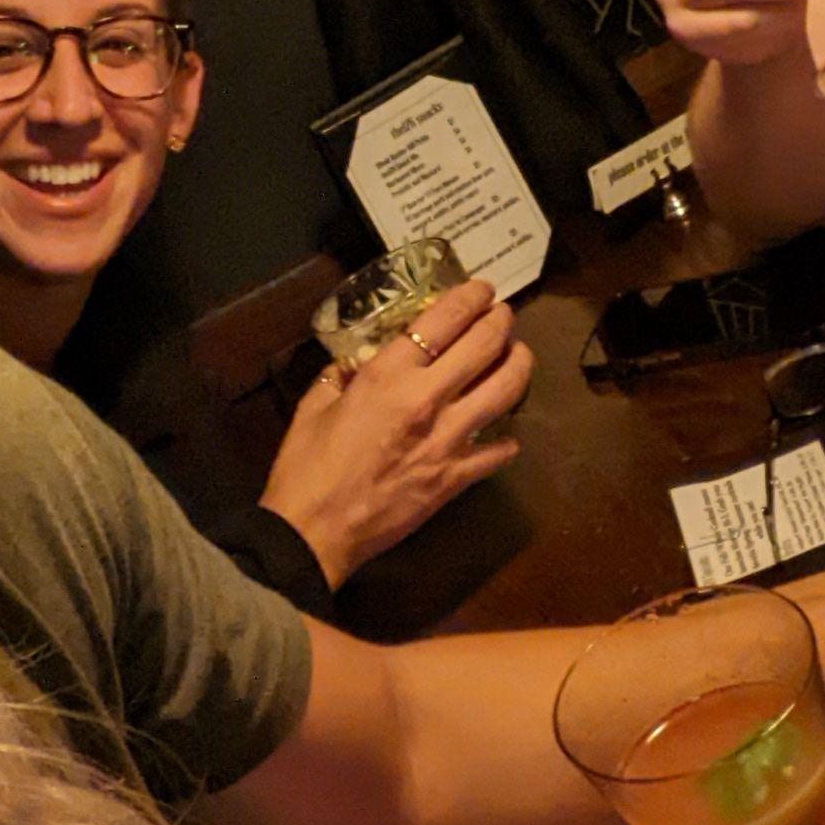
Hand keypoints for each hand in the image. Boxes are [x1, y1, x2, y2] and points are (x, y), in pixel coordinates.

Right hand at [260, 279, 533, 587]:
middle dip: (501, 321)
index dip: (470, 298)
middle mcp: (425, 400)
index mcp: (387, 376)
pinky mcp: (455, 479)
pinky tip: (507, 433)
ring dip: (519, 365)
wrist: (314, 533)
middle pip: (484, 346)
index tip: (482, 290)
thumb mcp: (314, 405)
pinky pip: (497, 452)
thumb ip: (341, 375)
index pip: (443, 320)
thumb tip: (358, 360)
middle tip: (504, 314)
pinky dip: (507, 440)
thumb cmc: (305, 468)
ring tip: (519, 355)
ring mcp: (447, 441)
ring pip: (504, 391)